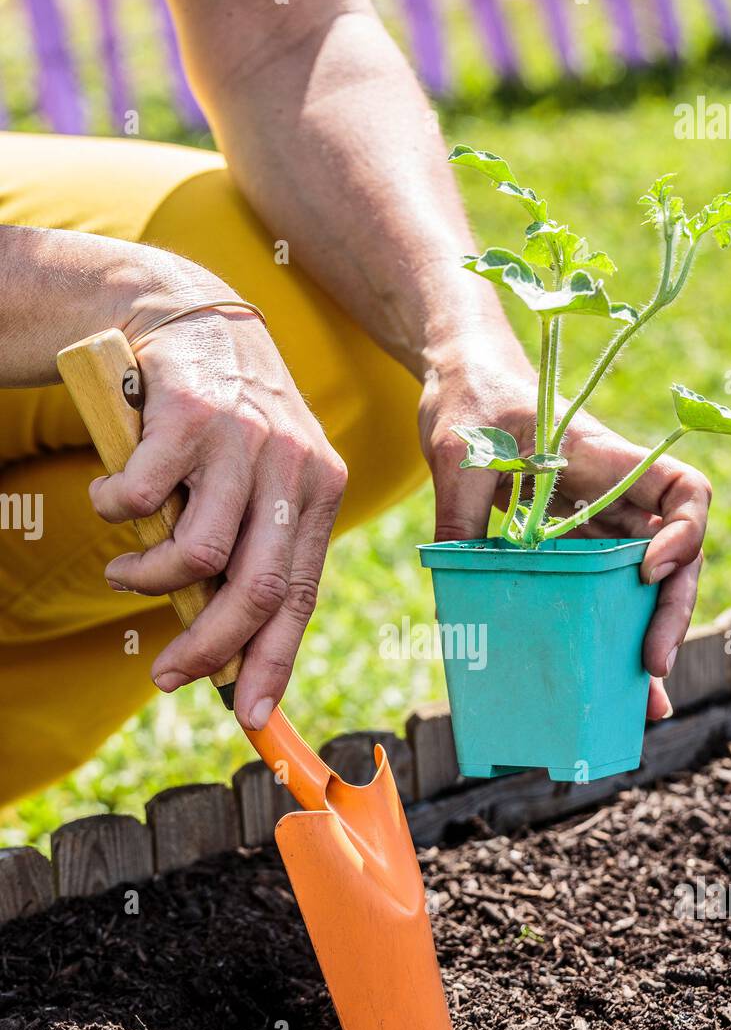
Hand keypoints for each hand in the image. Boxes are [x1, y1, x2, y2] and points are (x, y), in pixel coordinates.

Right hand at [90, 302, 346, 729]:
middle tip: (167, 676)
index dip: (275, 661)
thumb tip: (227, 646)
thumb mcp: (258, 481)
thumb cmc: (222, 422)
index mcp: (319, 492)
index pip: (301, 594)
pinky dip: (116, 513)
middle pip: (256, 587)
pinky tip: (113, 498)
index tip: (250, 715)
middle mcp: (294, 467)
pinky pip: (143, 500)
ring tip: (126, 572)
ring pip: (198, 553)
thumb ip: (250, 549)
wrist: (188, 315)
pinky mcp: (190, 415)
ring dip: (149, 579)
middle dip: (208, 647)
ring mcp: (244, 440)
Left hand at [418, 350, 710, 720]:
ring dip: (647, 639)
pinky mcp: (571, 545)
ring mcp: (597, 523)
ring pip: (642, 586)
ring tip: (643, 703)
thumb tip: (455, 584)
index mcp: (605, 459)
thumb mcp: (458, 454)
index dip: (684, 534)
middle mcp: (615, 496)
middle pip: (673, 555)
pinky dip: (607, 637)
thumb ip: (461, 515)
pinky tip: (607, 686)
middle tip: (652, 665)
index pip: (683, 491)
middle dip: (671, 611)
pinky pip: (600, 594)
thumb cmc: (469, 400)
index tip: (649, 571)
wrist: (460, 382)